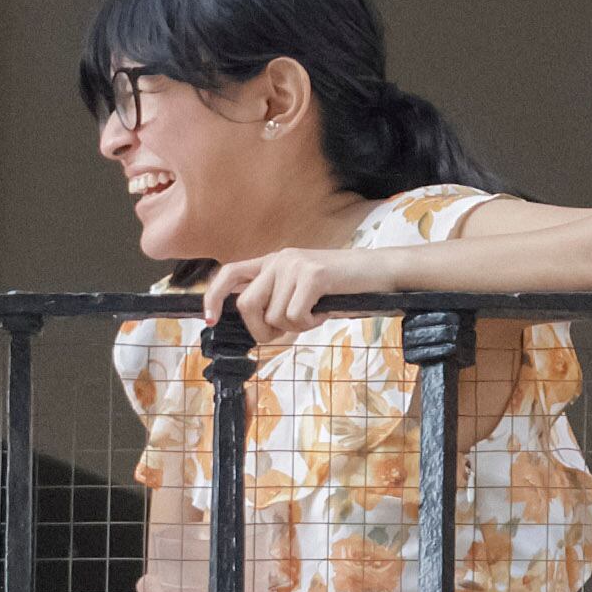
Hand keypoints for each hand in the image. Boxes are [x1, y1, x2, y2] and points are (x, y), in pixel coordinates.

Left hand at [202, 246, 387, 343]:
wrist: (380, 274)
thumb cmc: (341, 289)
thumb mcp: (302, 292)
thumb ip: (276, 300)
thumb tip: (253, 325)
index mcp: (273, 262)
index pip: (229, 273)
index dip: (214, 297)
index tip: (210, 320)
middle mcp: (279, 259)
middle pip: (246, 305)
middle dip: (262, 330)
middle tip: (287, 332)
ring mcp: (295, 264)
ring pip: (273, 316)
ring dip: (294, 327)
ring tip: (315, 314)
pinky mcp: (313, 275)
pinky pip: (294, 316)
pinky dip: (309, 324)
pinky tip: (324, 313)